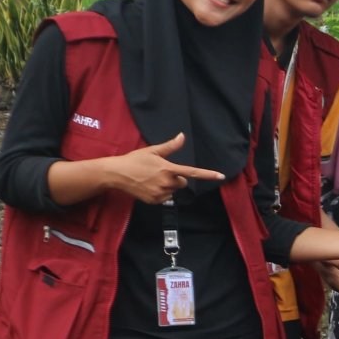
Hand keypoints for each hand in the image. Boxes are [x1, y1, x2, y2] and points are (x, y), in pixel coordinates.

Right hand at [104, 132, 223, 202]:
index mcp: (168, 169)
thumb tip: (182, 136)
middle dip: (176, 178)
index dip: (208, 174)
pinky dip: (161, 193)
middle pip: (182, 183)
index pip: (192, 172)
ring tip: (152, 179)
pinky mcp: (155, 201)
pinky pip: (166, 198)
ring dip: (168, 186)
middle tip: (161, 172)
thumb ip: (170, 146)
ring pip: (173, 191)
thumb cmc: (134, 160)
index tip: (221, 176)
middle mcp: (167, 183)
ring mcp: (161, 193)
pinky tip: (149, 186)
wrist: (116, 174)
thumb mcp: (152, 151)